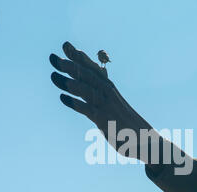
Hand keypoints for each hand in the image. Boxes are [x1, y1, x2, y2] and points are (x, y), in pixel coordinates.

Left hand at [49, 42, 152, 157]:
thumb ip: (101, 97)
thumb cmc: (127, 124)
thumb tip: (91, 90)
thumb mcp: (114, 107)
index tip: (66, 46)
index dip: (79, 57)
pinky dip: (76, 103)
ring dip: (70, 82)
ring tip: (53, 75)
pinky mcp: (104, 120)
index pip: (92, 69)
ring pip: (87, 90)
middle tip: (52, 57)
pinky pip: (88, 109)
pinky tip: (63, 98)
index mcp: (109, 89)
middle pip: (88, 76)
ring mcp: (106, 106)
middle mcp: (108, 94)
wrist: (144, 139)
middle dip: (70, 66)